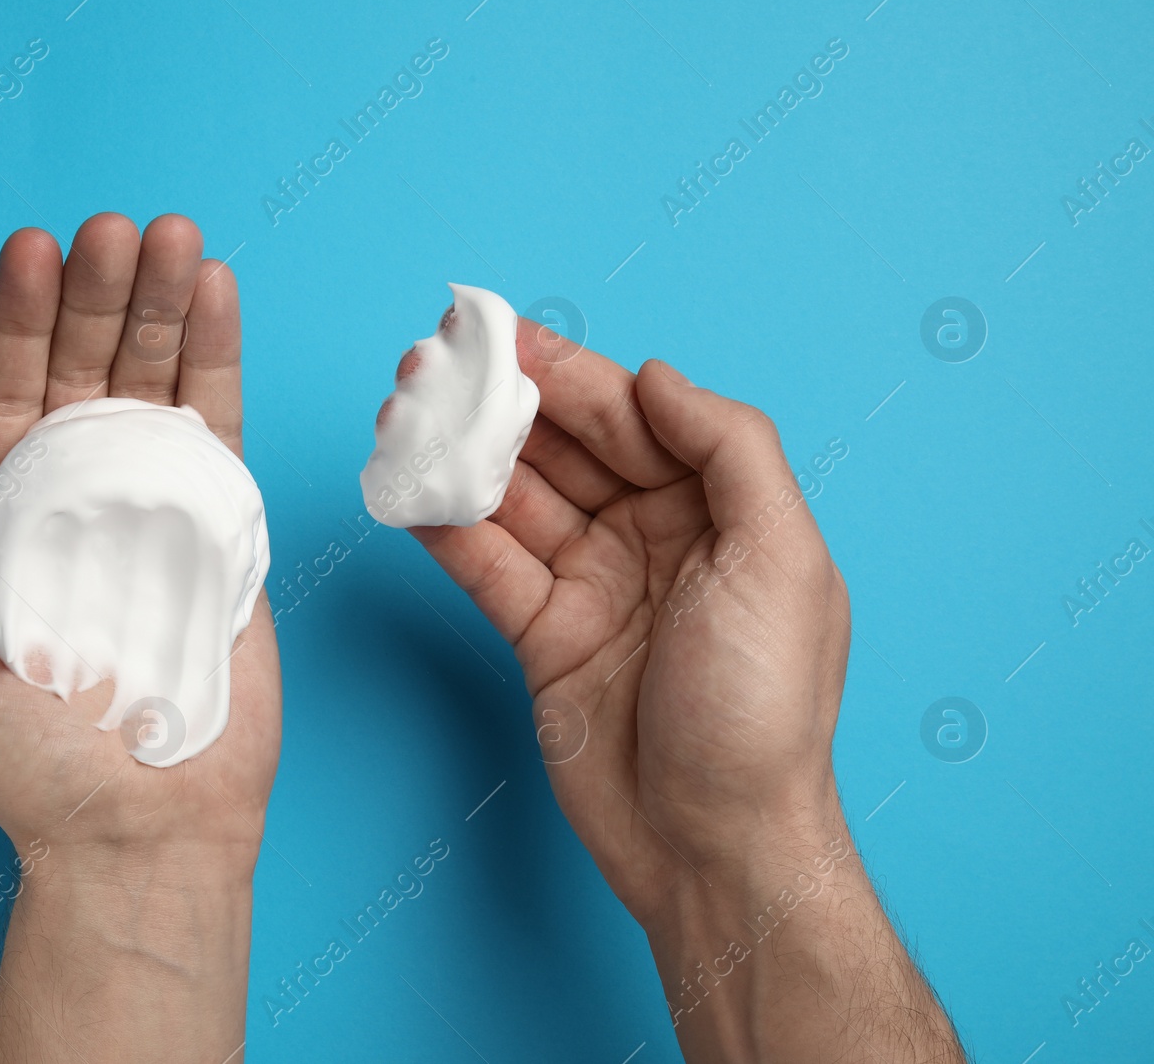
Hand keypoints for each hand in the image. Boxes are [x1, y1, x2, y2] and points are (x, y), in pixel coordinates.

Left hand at [0, 214, 277, 1060]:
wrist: (139, 826)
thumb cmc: (23, 763)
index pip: (2, 392)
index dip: (14, 319)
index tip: (32, 247)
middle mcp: (73, 493)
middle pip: (81, 368)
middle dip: (97, 293)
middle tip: (117, 226)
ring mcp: (150, 502)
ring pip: (153, 381)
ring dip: (161, 304)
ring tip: (171, 235)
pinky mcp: (220, 523)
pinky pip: (219, 425)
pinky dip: (218, 356)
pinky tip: (215, 293)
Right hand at [411, 321, 963, 1059]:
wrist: (714, 845)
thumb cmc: (762, 709)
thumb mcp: (780, 560)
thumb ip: (728, 448)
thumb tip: (655, 375)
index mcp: (716, 511)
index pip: (630, 417)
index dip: (565, 372)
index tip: (499, 334)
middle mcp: (653, 539)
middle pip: (563, 449)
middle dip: (498, 406)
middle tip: (428, 369)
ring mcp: (594, 588)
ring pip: (514, 503)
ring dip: (458, 460)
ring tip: (401, 420)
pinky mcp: (544, 639)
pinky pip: (487, 570)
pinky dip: (445, 532)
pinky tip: (407, 497)